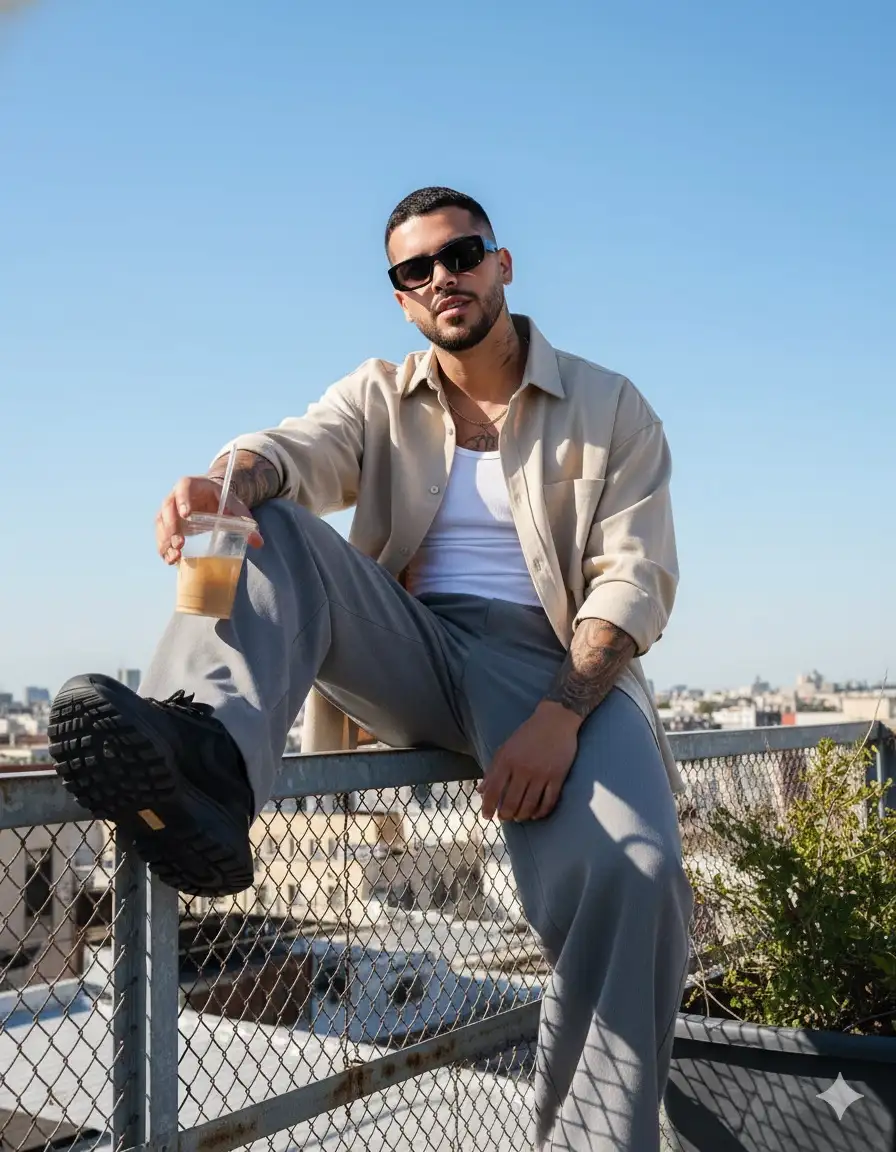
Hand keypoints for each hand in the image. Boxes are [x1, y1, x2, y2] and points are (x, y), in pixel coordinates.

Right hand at [155, 476, 263, 565]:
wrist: (213, 501)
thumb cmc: (224, 501)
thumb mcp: (236, 508)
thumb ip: (246, 522)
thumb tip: (258, 541)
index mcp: (192, 485)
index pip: (183, 488)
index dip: (183, 500)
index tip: (186, 514)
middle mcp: (175, 496)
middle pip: (167, 508)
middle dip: (171, 527)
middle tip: (180, 543)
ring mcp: (169, 511)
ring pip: (161, 524)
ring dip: (165, 541)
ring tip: (175, 557)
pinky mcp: (167, 525)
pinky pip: (161, 536)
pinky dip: (164, 549)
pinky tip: (171, 561)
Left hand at [478, 701, 581, 822]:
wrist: (556, 720)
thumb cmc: (528, 734)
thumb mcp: (505, 748)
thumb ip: (493, 770)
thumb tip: (481, 791)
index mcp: (507, 761)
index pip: (494, 790)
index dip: (488, 807)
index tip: (487, 817)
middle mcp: (523, 769)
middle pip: (511, 802)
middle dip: (506, 815)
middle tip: (505, 818)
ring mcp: (541, 774)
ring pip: (529, 805)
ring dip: (522, 816)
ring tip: (518, 817)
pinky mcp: (557, 777)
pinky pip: (549, 802)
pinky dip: (541, 812)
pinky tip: (535, 815)